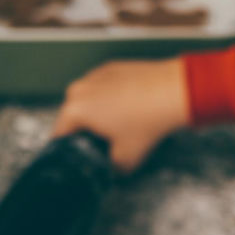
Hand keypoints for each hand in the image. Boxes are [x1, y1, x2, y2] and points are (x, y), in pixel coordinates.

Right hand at [52, 57, 189, 172]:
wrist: (174, 91)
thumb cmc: (149, 119)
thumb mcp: (126, 158)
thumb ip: (111, 167)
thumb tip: (112, 167)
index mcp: (74, 110)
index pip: (59, 135)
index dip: (69, 149)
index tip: (80, 154)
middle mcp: (80, 88)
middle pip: (74, 116)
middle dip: (86, 130)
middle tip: (106, 142)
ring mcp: (95, 74)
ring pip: (89, 100)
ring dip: (99, 112)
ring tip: (122, 123)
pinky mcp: (112, 67)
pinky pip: (104, 87)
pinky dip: (112, 97)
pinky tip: (131, 107)